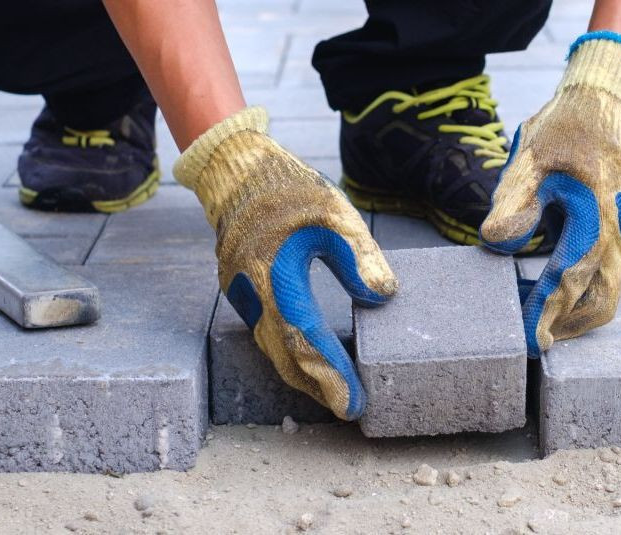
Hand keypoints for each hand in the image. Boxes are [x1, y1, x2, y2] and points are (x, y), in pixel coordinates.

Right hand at [174, 107, 396, 419]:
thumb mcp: (334, 213)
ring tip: (334, 392)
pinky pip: (267, 333)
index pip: (306, 338)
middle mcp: (254, 293)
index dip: (331, 375)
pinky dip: (289, 352)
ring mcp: (243, 294)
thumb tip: (383, 296)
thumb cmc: (290, 190)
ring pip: (273, 348)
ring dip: (303, 374)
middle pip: (286, 356)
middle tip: (349, 408)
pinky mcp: (243, 290)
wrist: (238, 171)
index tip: (354, 402)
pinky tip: (309, 358)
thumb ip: (359, 257)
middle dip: (318, 386)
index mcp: (276, 275)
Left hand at [479, 32, 620, 356]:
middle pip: (601, 300)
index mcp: (596, 211)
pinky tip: (548, 295)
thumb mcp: (529, 157)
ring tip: (534, 321)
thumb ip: (515, 200)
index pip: (572, 274)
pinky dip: (580, 298)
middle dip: (566, 326)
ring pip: (606, 295)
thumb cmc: (561, 131)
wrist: (599, 108)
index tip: (528, 337)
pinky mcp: (618, 239)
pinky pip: (604, 281)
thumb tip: (497, 240)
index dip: (550, 308)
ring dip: (573, 315)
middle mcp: (618, 231)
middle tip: (528, 339)